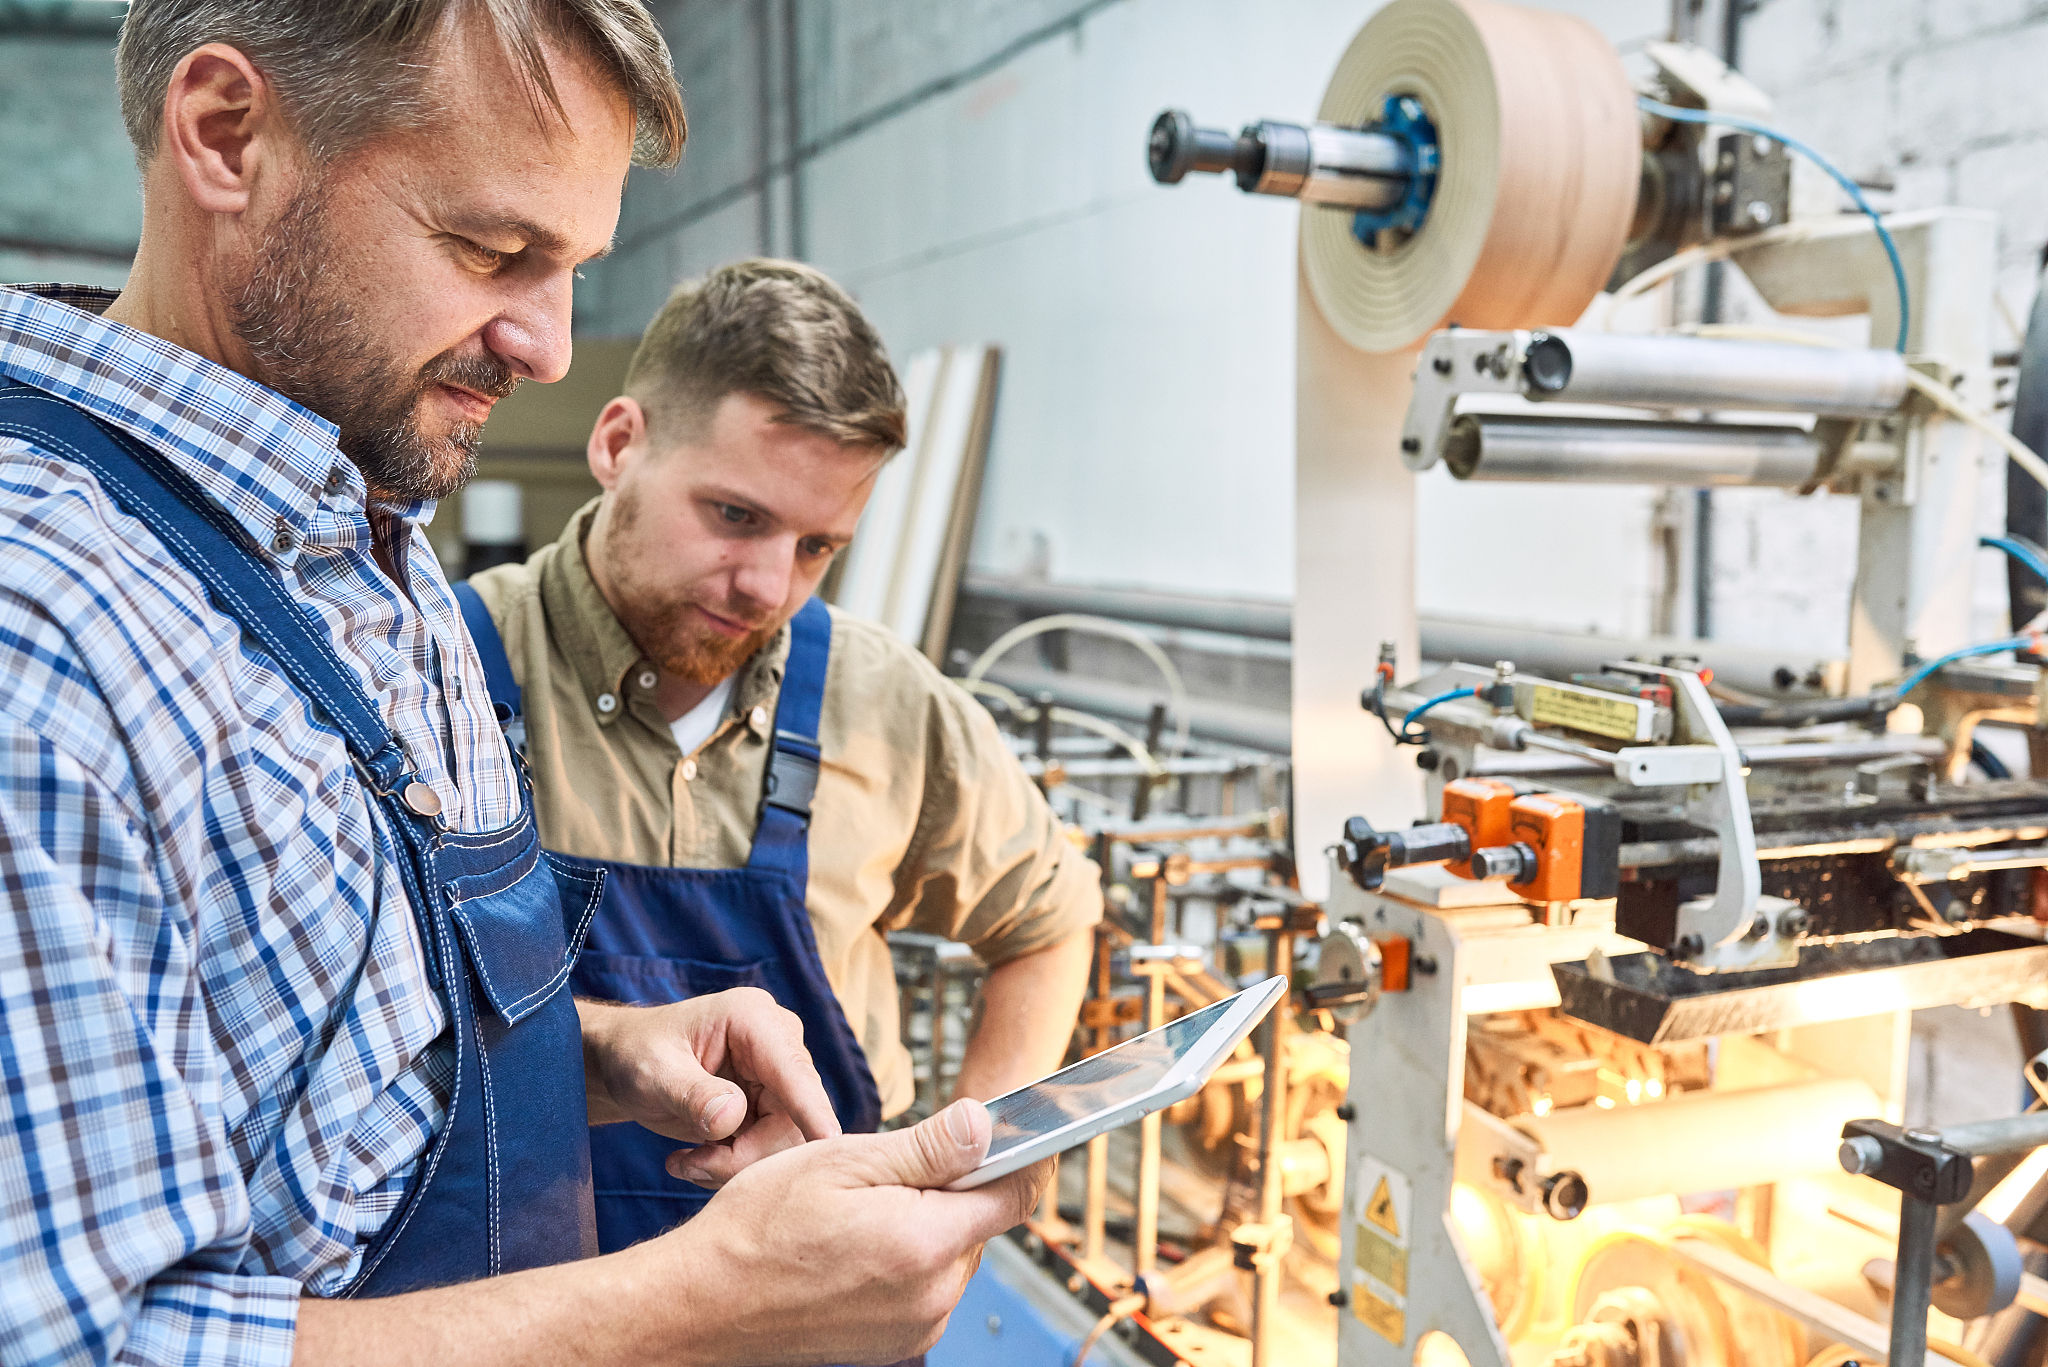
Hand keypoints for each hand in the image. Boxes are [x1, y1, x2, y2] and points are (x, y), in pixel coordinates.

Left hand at [578, 989, 839, 1185]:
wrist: (625, 1063)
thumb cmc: (637, 1053)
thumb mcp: (654, 1072)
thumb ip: (691, 1093)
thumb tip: (732, 1119)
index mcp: (754, 1019)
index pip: (792, 1070)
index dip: (811, 1108)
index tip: (829, 1142)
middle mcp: (777, 1044)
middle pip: (792, 1116)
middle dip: (745, 1155)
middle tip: (693, 1167)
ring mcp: (777, 1077)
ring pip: (784, 1141)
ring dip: (734, 1165)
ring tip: (686, 1164)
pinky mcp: (771, 1106)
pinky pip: (769, 1150)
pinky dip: (732, 1166)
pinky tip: (696, 1160)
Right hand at [655, 1099, 1050, 1365]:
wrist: (705, 1303)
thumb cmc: (761, 1226)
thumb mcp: (843, 1161)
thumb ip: (928, 1148)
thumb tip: (985, 1125)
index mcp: (925, 1243)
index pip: (1014, 1195)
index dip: (1022, 1157)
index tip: (1017, 1133)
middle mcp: (932, 1296)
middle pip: (980, 1223)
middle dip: (954, 1188)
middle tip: (894, 1168)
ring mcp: (916, 1328)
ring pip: (953, 1255)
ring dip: (928, 1224)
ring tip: (862, 1210)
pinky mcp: (896, 1344)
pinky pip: (926, 1288)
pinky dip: (908, 1259)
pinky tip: (857, 1245)